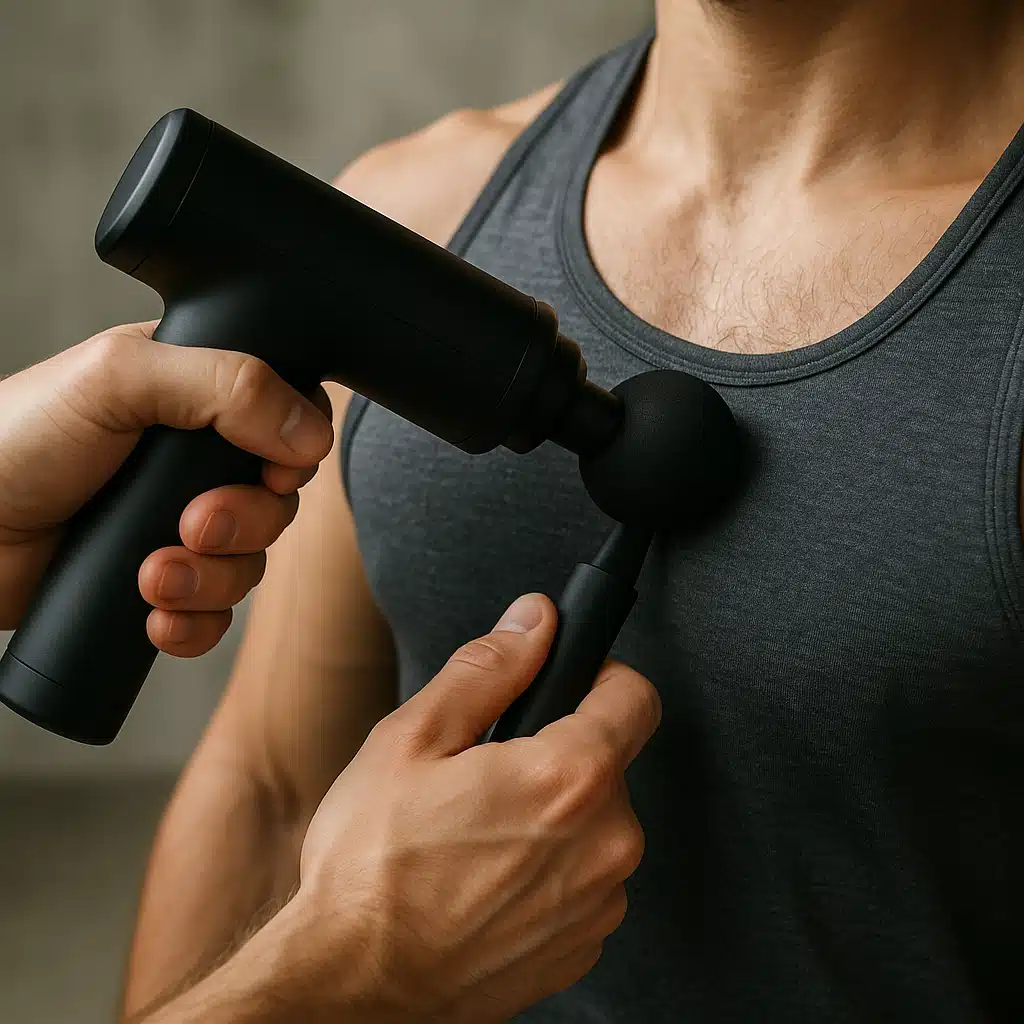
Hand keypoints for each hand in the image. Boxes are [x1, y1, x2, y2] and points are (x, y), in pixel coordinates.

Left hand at [0, 322, 332, 654]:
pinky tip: (154, 615)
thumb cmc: (15, 442)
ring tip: (152, 576)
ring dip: (213, 579)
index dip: (294, 452)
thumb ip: (225, 383)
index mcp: (193, 394)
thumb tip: (311, 433)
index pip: (286, 417)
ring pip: (251, 563)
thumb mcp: (119, 378)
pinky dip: (195, 623)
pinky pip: (217, 616)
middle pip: (277, 500)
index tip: (272, 471)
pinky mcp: (157, 586)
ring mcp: (176, 527)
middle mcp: (191, 462)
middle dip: (245, 523)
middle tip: (192, 525)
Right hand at [274, 591, 659, 1022]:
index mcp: (569, 779)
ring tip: (478, 833)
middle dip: (558, 754)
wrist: (354, 986)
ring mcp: (599, 903)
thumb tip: (533, 620)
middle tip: (487, 773)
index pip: (636, 696)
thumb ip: (488, 668)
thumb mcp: (412, 739)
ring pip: (596, 824)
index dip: (600, 678)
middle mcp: (605, 844)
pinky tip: (487, 879)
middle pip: (609, 763)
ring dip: (553, 817)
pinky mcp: (583, 945)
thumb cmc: (373, 870)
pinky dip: (549, 870)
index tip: (569, 686)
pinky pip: (584, 880)